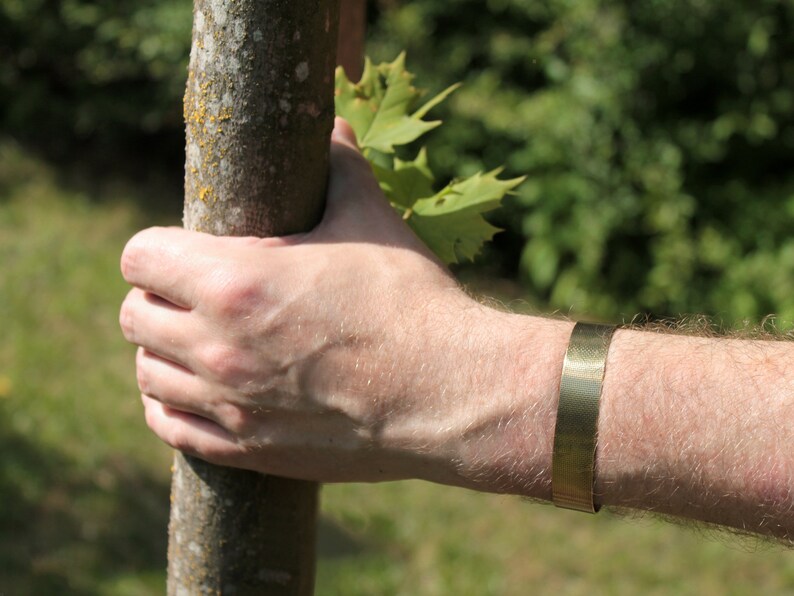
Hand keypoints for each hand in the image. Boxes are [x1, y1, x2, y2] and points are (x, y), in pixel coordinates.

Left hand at [120, 119, 505, 484]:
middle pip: (135, 316)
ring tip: (198, 343)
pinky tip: (199, 393)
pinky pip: (171, 430)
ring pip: (148, 374)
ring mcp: (227, 403)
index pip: (141, 257)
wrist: (446, 393)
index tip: (183, 250)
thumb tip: (335, 126)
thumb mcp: (373, 222)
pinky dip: (173, 407)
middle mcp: (216, 346)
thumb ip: (342, 168)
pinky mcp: (247, 447)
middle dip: (159, 298)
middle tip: (196, 295)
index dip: (158, 248)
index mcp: (234, 281)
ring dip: (164, 352)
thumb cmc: (409, 304)